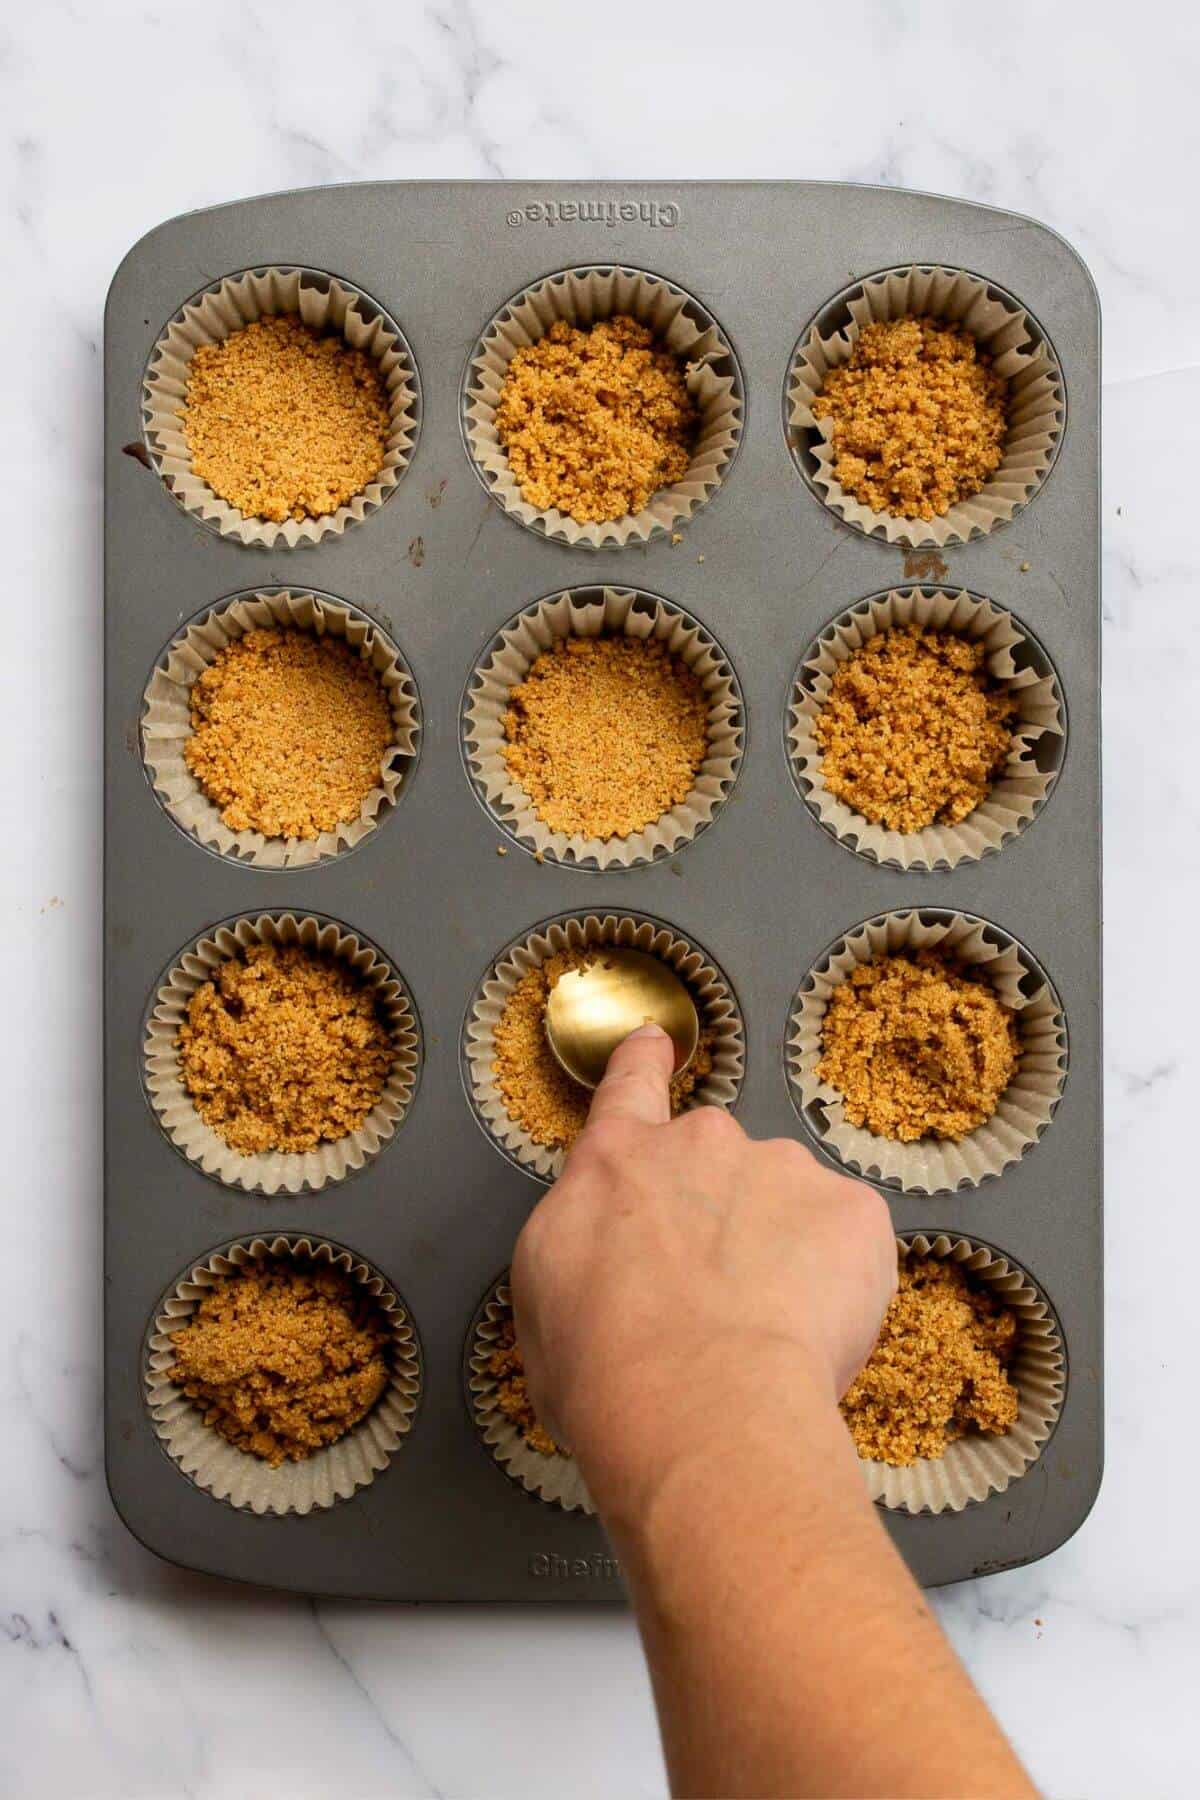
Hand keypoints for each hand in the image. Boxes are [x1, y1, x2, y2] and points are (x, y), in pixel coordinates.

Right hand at [511, 1025, 895, 1514]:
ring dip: (784, 1252)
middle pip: (718, 1166)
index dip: (644, 1065)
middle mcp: (700, 1143)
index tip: (656, 1044)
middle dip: (721, 1218)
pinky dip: (840, 1284)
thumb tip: (602, 1273)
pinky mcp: (853, 1210)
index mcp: (614, 1163)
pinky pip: (849, 1243)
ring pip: (790, 1207)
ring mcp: (783, 1168)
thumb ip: (582, 1257)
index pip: (629, 1089)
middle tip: (714, 1300)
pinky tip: (810, 1337)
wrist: (697, 1403)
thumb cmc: (603, 1372)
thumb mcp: (544, 1307)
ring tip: (764, 1333)